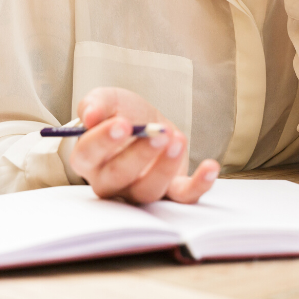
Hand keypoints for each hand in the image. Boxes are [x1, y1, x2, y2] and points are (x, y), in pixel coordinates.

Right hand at [69, 87, 219, 203]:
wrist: (149, 123)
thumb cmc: (122, 114)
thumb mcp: (108, 101)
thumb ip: (95, 104)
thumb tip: (89, 116)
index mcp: (90, 158)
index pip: (87, 155)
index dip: (102, 141)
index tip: (122, 124)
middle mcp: (111, 181)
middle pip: (118, 178)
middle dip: (138, 155)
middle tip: (159, 133)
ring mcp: (140, 190)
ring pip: (148, 191)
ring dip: (165, 167)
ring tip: (178, 139)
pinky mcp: (170, 191)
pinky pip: (183, 197)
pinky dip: (199, 185)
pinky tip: (210, 167)